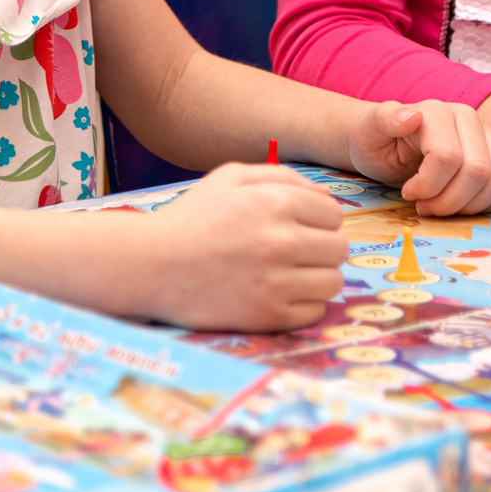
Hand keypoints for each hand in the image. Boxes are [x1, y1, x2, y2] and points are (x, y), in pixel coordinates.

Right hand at [134, 164, 345, 331]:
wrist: (151, 265)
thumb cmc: (192, 218)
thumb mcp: (230, 177)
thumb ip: (280, 176)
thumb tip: (324, 197)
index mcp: (275, 201)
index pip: (334, 214)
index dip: (317, 220)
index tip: (295, 227)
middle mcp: (281, 241)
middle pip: (339, 248)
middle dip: (320, 248)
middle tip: (292, 252)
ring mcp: (276, 282)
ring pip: (333, 282)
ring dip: (315, 278)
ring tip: (286, 274)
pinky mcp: (269, 316)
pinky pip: (315, 312)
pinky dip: (301, 305)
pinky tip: (275, 294)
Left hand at [344, 100, 490, 217]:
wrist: (387, 146)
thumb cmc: (374, 140)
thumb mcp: (367, 131)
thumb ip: (383, 119)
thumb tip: (410, 117)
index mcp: (438, 111)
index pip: (448, 158)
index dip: (428, 185)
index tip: (407, 192)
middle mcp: (468, 119)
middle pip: (478, 172)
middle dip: (449, 201)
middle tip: (423, 206)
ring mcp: (487, 138)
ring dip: (468, 206)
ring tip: (439, 206)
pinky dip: (485, 206)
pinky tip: (458, 206)